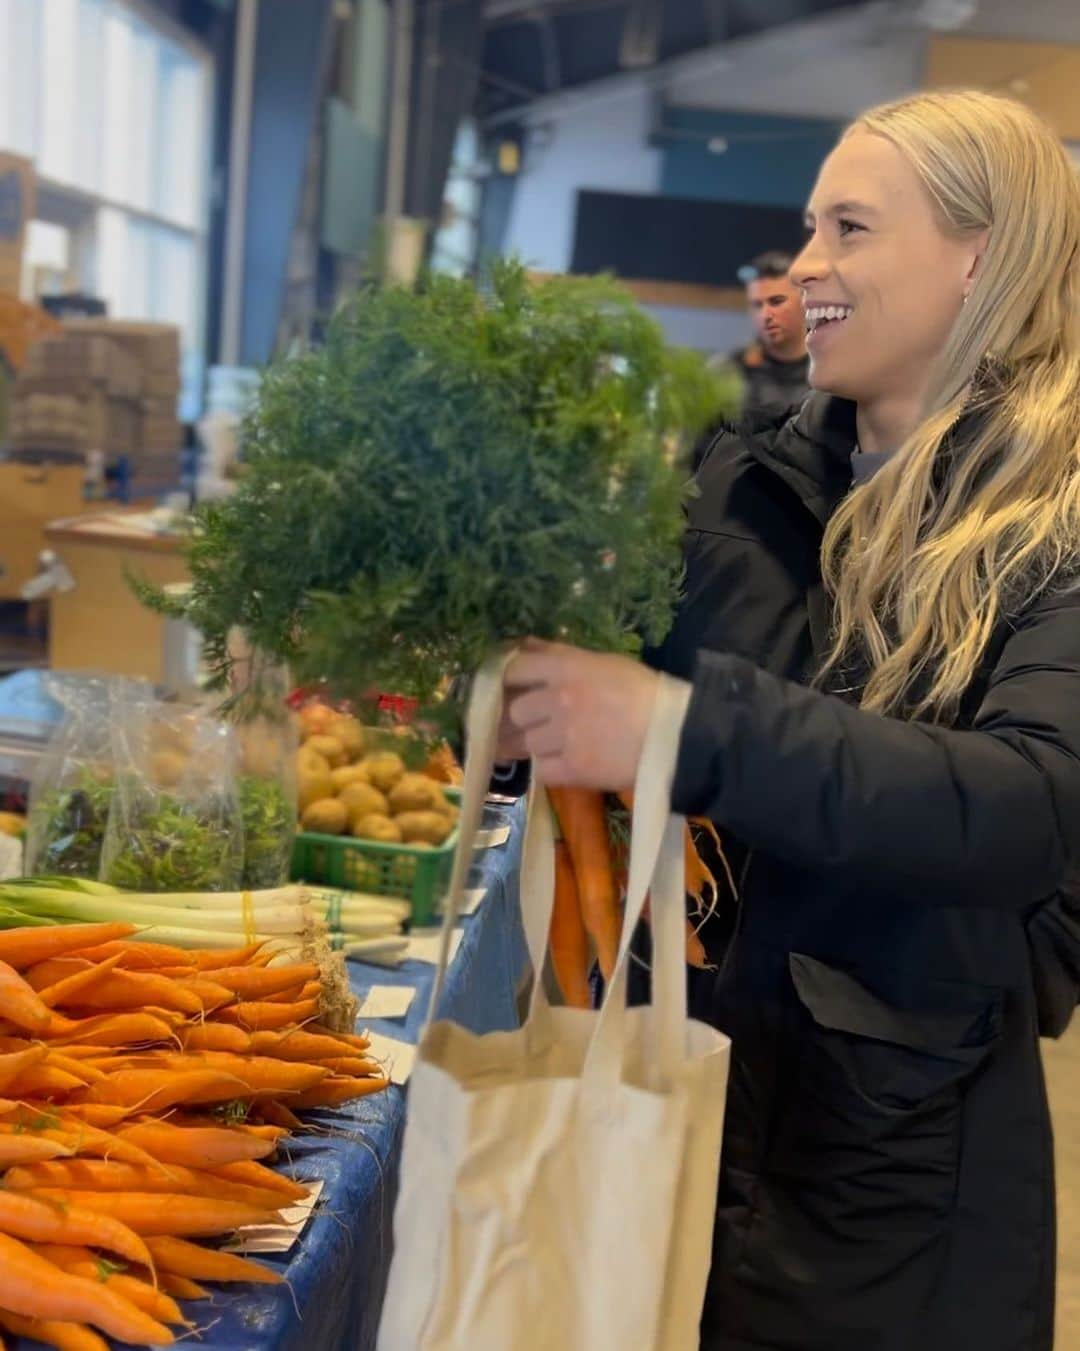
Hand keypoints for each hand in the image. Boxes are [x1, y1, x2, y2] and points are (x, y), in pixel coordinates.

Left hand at [497, 638, 659, 788]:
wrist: (677, 736)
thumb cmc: (645, 693)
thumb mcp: (605, 662)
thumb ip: (562, 654)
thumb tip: (525, 645)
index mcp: (567, 669)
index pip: (515, 670)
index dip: (508, 681)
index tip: (508, 689)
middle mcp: (559, 700)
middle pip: (517, 711)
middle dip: (526, 718)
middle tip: (542, 723)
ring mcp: (564, 737)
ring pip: (528, 743)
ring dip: (540, 745)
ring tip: (561, 745)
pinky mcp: (573, 770)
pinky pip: (542, 771)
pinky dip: (551, 769)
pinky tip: (568, 763)